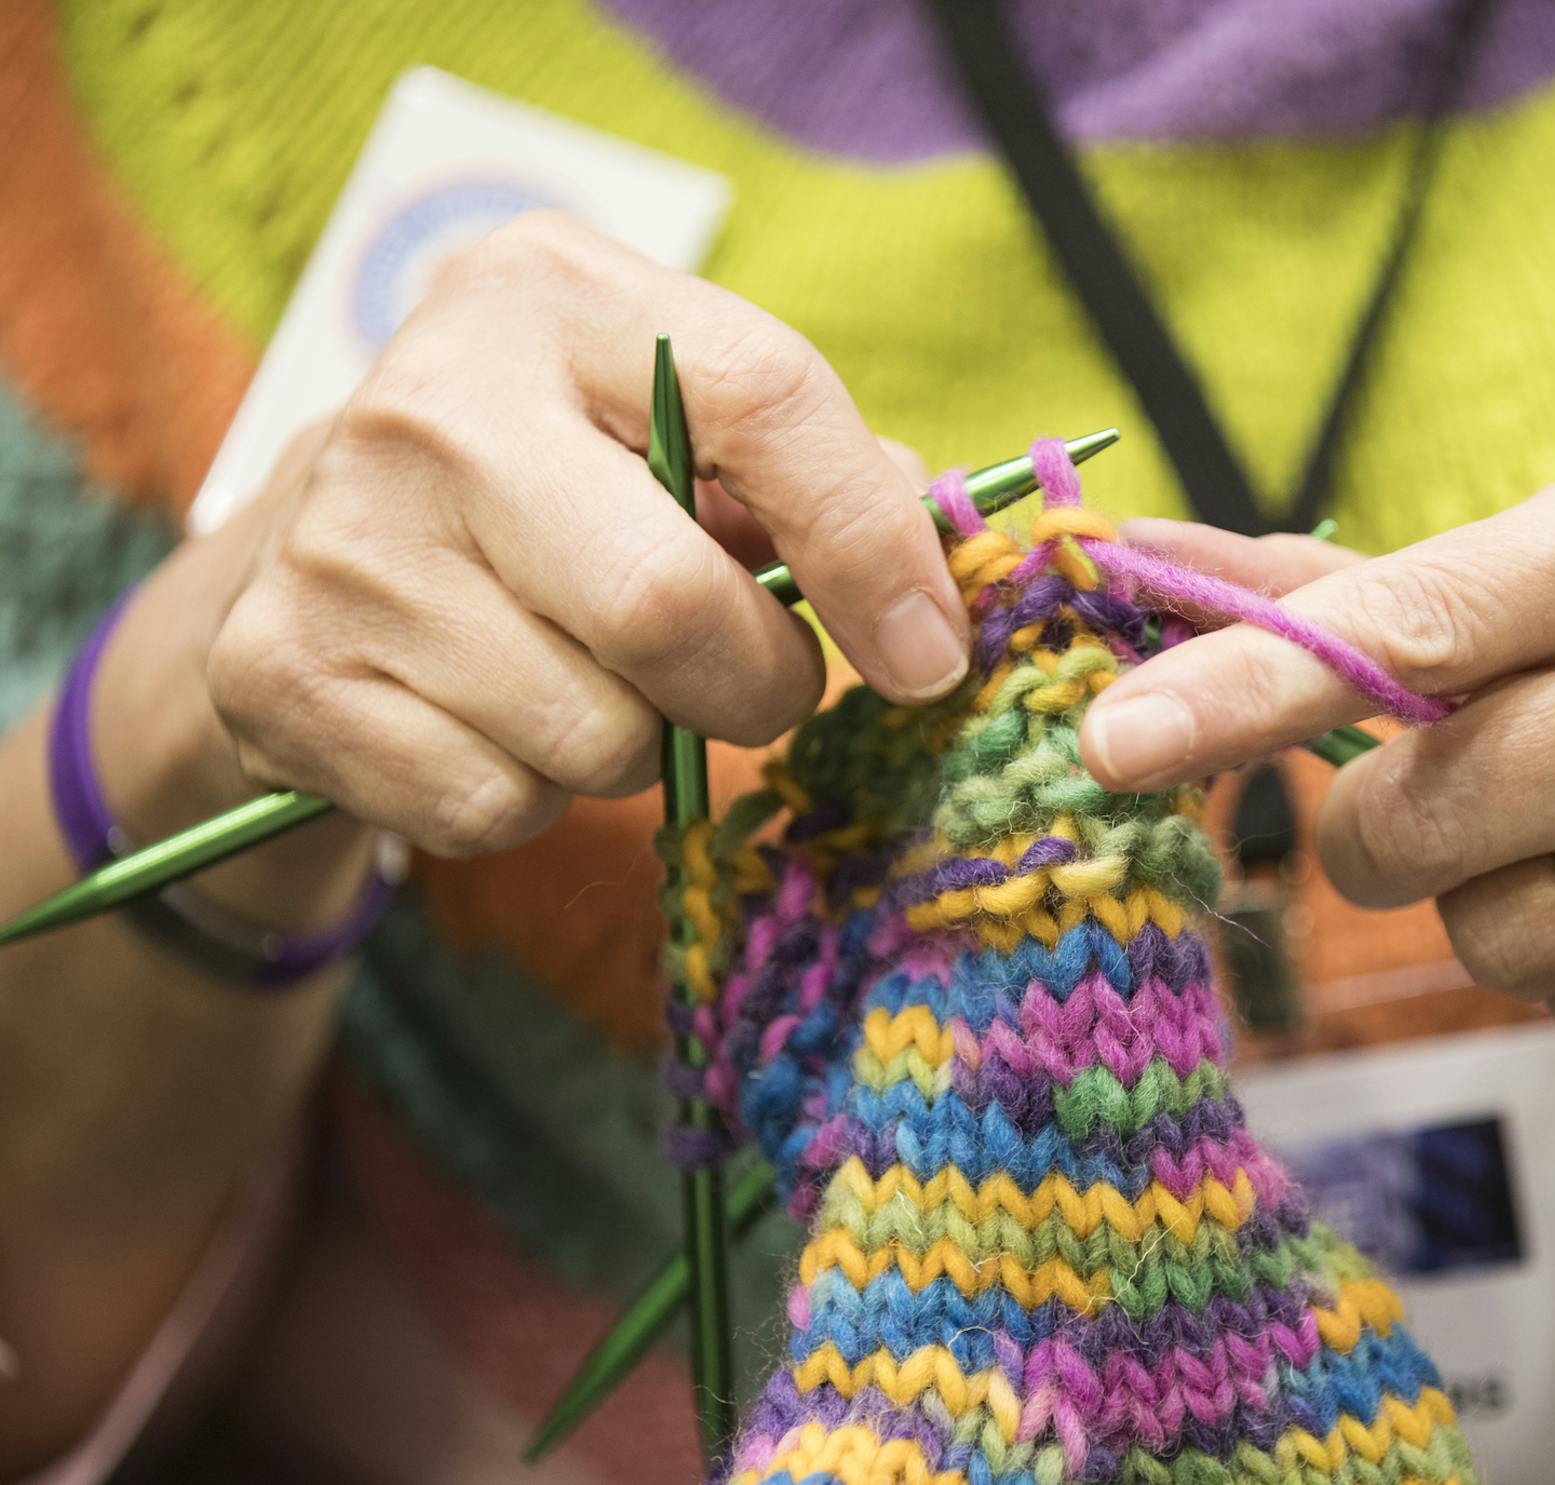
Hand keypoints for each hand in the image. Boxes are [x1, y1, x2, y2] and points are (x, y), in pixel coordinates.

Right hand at [160, 212, 966, 859]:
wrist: (322, 537)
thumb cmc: (563, 479)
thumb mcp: (676, 422)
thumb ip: (815, 474)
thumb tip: (930, 593)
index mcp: (554, 295)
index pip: (766, 398)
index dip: (873, 545)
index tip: (929, 656)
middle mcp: (430, 401)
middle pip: (668, 606)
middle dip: (759, 686)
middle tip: (758, 688)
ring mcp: (341, 541)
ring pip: (591, 735)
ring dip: (638, 749)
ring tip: (591, 679)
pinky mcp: (282, 674)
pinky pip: (495, 805)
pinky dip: (532, 797)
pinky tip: (495, 721)